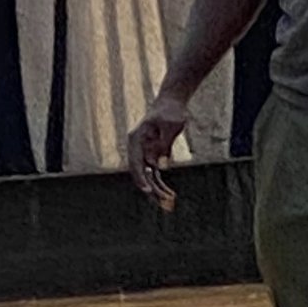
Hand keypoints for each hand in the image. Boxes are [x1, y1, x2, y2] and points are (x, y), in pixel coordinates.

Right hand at [126, 93, 188, 209]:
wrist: (172, 103)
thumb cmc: (171, 112)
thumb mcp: (171, 126)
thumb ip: (166, 145)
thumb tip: (161, 167)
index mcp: (136, 140)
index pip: (135, 163)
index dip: (140, 178)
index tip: (148, 191)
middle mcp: (137, 148)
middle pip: (140, 173)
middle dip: (151, 189)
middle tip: (163, 203)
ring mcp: (144, 153)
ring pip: (147, 176)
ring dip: (157, 190)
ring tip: (169, 202)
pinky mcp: (153, 155)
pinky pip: (155, 174)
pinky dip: (161, 184)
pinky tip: (171, 195)